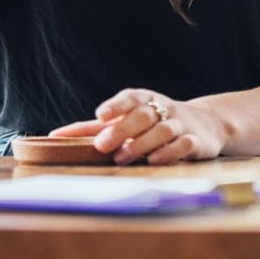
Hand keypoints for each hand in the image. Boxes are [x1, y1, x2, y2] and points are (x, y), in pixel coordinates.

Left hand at [49, 89, 226, 165]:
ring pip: (162, 130)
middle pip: (143, 115)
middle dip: (122, 129)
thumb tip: (54, 136)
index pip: (130, 98)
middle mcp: (162, 108)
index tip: (100, 115)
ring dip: (141, 144)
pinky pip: (183, 144)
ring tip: (122, 157)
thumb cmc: (153, 122)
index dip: (116, 105)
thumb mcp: (126, 120)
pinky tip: (154, 160)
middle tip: (102, 145)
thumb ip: (94, 128)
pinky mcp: (195, 141)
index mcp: (144, 99)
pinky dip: (169, 152)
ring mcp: (180, 124)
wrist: (205, 124)